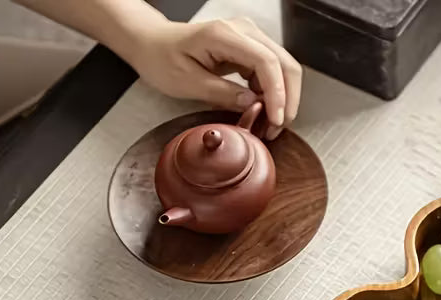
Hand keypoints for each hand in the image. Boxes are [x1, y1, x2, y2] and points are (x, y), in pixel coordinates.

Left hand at [132, 17, 301, 138]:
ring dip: (283, 99)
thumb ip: (221, 94)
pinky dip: (274, 95)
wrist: (153, 44)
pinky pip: (273, 73)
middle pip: (285, 64)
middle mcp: (243, 31)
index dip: (277, 94)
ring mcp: (249, 38)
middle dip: (287, 100)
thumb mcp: (187, 83)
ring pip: (284, 69)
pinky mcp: (250, 49)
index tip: (275, 120)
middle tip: (277, 128)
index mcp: (224, 35)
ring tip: (270, 124)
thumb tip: (253, 105)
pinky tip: (263, 111)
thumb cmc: (163, 59)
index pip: (267, 62)